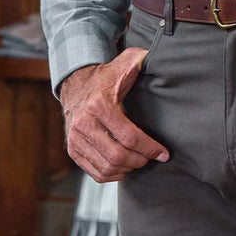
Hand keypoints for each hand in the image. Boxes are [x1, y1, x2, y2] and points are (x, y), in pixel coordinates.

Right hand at [60, 49, 169, 181]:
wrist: (76, 83)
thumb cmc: (107, 76)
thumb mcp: (125, 63)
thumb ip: (143, 60)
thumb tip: (164, 60)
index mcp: (99, 105)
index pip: (129, 136)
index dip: (150, 148)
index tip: (163, 154)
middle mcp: (83, 123)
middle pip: (117, 156)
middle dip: (140, 160)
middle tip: (151, 157)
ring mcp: (75, 138)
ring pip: (106, 167)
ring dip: (127, 169)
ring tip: (139, 161)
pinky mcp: (72, 149)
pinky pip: (93, 172)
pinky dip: (112, 175)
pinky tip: (124, 168)